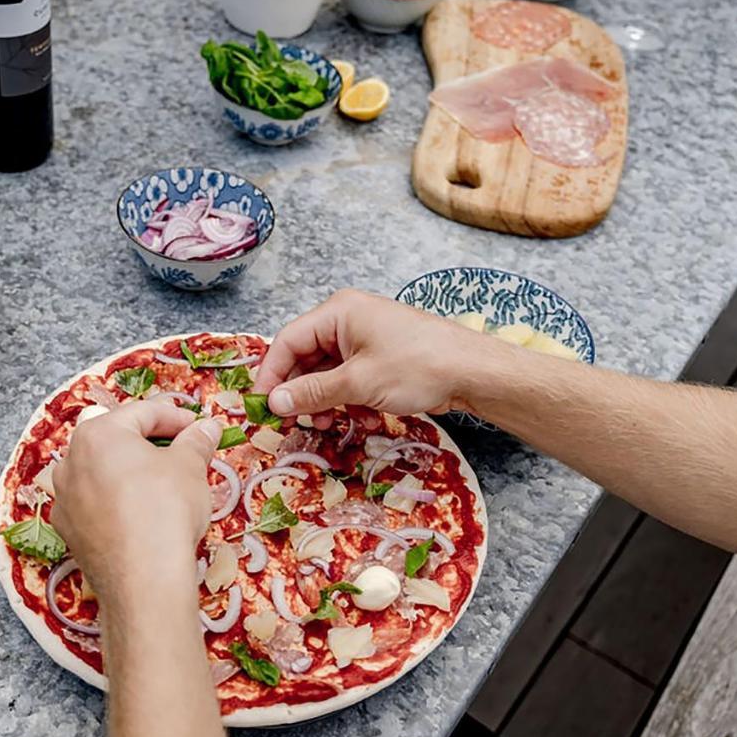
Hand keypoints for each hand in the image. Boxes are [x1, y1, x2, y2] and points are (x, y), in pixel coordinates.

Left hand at [51, 399, 222, 597]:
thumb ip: (196, 440)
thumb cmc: (166, 511)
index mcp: (98, 433)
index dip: (178, 417)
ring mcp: (64, 497)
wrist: (143, 581)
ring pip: (101, 471)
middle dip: (150, 442)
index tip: (200, 428)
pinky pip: (94, 502)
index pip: (144, 412)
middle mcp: (71, 460)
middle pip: (116, 438)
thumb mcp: (190, 467)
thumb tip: (207, 427)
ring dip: (130, 470)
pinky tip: (140, 513)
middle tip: (182, 453)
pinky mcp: (67, 530)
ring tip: (162, 484)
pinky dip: (115, 500)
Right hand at [253, 289, 506, 425]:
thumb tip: (274, 402)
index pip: (288, 341)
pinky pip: (350, 377)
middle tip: (293, 422)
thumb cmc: (419, 366)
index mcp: (339, 312)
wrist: (474, 372)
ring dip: (323, 400)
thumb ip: (313, 392)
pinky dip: (347, 399)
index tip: (263, 407)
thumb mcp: (359, 383)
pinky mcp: (381, 357)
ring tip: (325, 424)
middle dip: (299, 391)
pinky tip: (358, 419)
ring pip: (327, 371)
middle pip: (306, 356)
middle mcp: (349, 319)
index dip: (272, 375)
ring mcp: (366, 338)